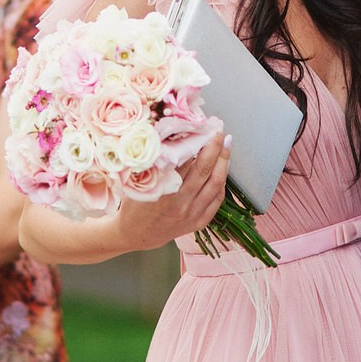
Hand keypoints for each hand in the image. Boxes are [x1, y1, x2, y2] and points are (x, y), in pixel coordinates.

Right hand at [116, 133, 229, 250]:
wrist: (136, 234)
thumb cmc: (134, 204)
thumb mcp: (137, 182)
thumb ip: (154, 163)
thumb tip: (171, 136)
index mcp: (164, 192)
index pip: (185, 161)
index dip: (195, 141)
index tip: (201, 127)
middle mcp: (181, 203)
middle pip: (205, 170)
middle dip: (214, 147)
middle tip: (219, 130)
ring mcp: (193, 214)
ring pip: (216, 184)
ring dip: (223, 162)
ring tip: (226, 144)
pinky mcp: (200, 222)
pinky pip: (217, 199)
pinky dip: (222, 181)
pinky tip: (222, 167)